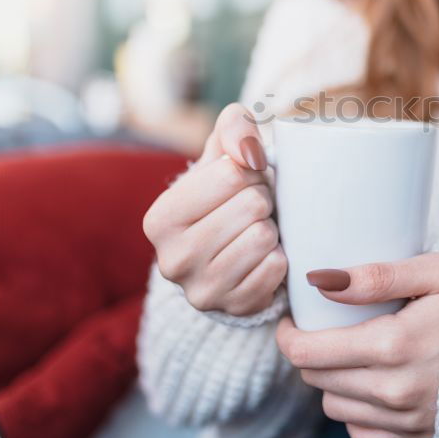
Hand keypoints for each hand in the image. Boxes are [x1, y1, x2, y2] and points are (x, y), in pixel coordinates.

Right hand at [143, 103, 285, 316]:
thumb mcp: (222, 158)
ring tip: (256, 230)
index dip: (251, 171)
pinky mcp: (235, 309)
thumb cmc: (227, 200)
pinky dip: (279, 257)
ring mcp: (202, 291)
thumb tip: (249, 149)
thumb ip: (232, 129)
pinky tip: (263, 258)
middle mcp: (172, 260)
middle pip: (251, 205)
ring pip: (264, 237)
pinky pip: (276, 267)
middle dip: (262, 199)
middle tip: (254, 209)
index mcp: (159, 219)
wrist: (233, 259)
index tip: (244, 182)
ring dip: (271, 229)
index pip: (232, 173)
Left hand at [276, 252, 438, 437]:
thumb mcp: (436, 271)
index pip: (309, 353)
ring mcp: (410, 421)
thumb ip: (376, 276)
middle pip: (319, 382)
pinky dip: (361, 414)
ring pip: (338, 410)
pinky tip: (378, 387)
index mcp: (393, 346)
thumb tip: (320, 280)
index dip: (290, 336)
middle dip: (312, 354)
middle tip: (325, 329)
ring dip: (335, 383)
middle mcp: (396, 392)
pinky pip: (366, 437)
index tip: (294, 319)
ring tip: (355, 354)